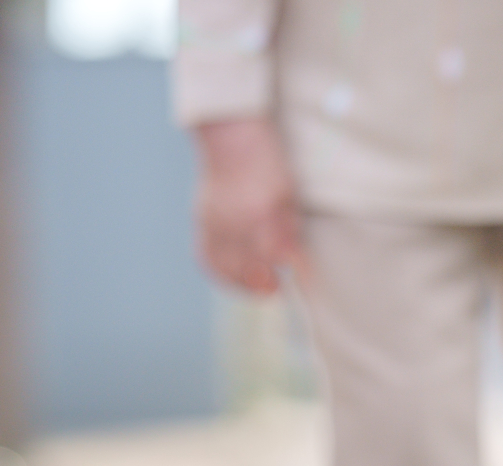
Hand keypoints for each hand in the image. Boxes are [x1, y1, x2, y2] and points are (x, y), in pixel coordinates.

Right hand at [192, 117, 303, 294]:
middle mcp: (233, 219)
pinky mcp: (200, 220)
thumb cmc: (267, 166)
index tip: (301, 281)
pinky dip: (222, 273)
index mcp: (260, 210)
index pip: (275, 254)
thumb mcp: (288, 196)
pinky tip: (235, 277)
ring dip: (243, 284)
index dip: (290, 271)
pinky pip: (207, 257)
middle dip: (264, 284)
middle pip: (248, 267)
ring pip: (225, 267)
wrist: (232, 139)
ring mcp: (213, 220)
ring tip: (258, 288)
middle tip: (276, 288)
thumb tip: (297, 265)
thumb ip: (291, 231)